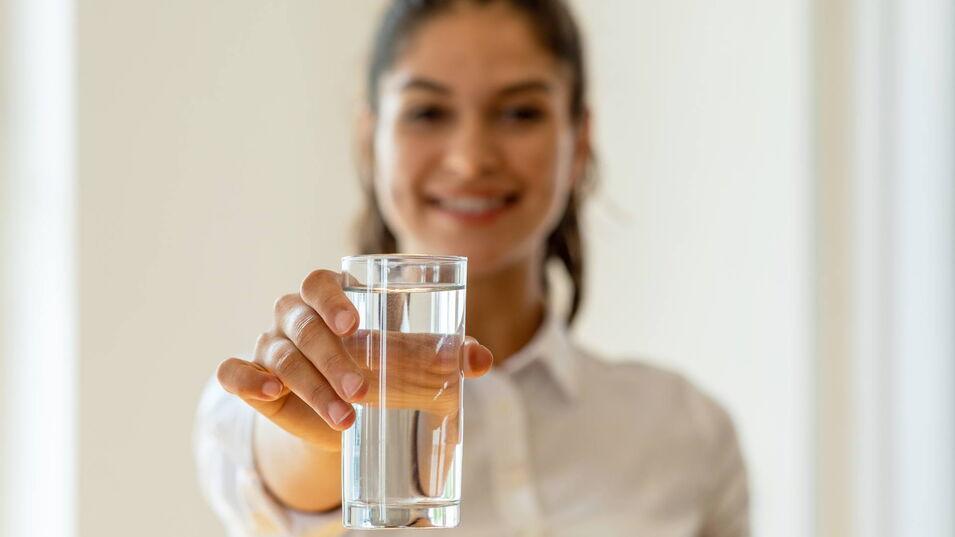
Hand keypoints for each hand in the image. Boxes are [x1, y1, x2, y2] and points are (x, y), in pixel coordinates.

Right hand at [215, 269, 492, 450]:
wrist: (340, 416)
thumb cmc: (376, 372)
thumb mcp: (405, 363)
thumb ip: (440, 357)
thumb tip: (482, 360)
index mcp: (332, 298)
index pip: (321, 282)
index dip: (333, 297)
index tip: (354, 322)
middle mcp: (295, 317)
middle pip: (301, 321)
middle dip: (330, 355)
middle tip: (361, 388)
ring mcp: (269, 346)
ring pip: (279, 355)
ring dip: (310, 386)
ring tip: (344, 417)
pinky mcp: (250, 379)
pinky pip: (234, 371)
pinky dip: (246, 379)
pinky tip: (268, 393)